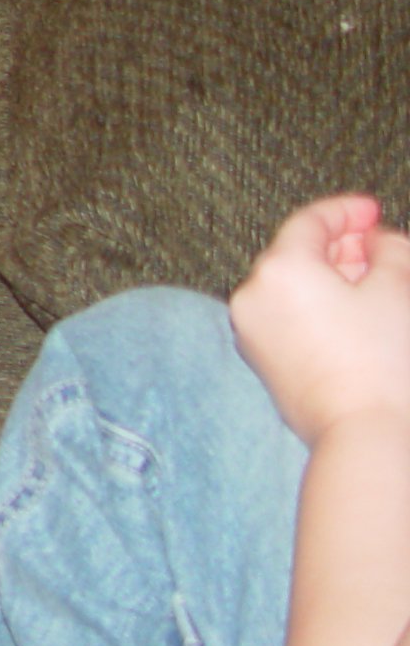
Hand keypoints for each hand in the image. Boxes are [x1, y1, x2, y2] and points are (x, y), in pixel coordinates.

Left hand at [231, 194, 409, 445]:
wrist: (364, 435)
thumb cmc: (383, 363)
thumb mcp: (397, 290)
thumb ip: (387, 249)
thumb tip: (375, 239)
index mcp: (279, 268)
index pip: (309, 222)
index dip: (346, 211)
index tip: (372, 210)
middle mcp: (253, 295)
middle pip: (296, 253)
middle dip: (341, 247)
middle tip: (380, 246)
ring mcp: (251, 330)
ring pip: (292, 286)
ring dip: (330, 277)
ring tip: (373, 282)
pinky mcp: (261, 360)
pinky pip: (286, 315)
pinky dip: (315, 305)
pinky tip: (353, 313)